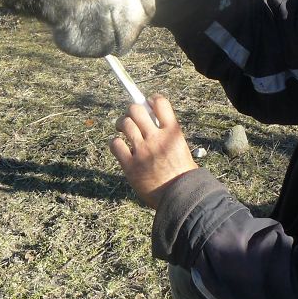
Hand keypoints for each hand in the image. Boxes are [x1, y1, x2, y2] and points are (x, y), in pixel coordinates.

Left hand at [109, 95, 197, 209]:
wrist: (180, 198)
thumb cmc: (181, 174)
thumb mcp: (180, 147)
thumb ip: (167, 133)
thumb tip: (152, 119)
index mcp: (172, 132)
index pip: (160, 102)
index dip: (151, 100)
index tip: (148, 104)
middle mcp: (156, 138)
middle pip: (136, 109)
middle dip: (131, 111)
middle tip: (131, 119)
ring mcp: (142, 151)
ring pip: (124, 124)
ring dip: (121, 124)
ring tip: (122, 129)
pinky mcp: (130, 165)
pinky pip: (115, 144)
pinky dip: (115, 143)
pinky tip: (120, 147)